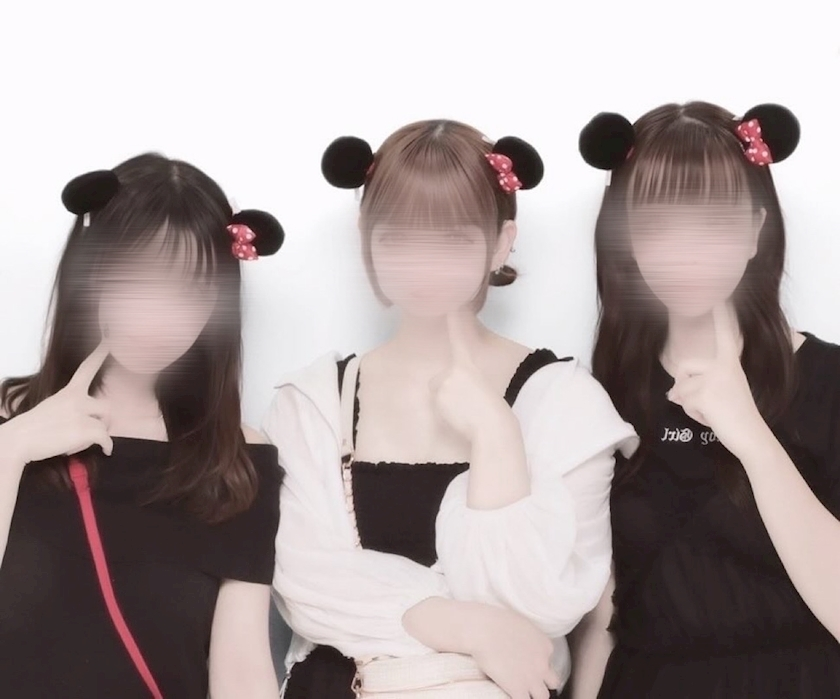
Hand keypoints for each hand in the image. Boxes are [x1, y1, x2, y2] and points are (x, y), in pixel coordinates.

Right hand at [2, 342, 112, 463]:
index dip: (100, 352)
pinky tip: (105, 451)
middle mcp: (77, 398)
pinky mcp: (85, 429)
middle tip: (87, 432)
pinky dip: (107, 447)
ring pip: (105, 426)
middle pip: (107, 408)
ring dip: (97, 436)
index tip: (110, 337)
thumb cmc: (34, 428)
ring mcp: (81, 413)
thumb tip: (92, 421)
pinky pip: (106, 439)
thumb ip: (73, 408)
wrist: (17, 440)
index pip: (87, 367)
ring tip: (77, 441)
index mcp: (69, 391)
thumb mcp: (53, 408)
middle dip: (102, 422)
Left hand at [429, 312, 512, 441]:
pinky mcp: (439, 390)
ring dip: (446, 401)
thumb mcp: (481, 389)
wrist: (492, 426)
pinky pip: (436, 401)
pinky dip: (444, 409)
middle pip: (441, 378)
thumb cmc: (492, 413)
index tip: (451, 302)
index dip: (455, 318)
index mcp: (470, 365)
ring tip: (464, 409)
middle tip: (466, 402)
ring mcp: (446, 378)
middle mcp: (456, 367)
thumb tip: (448, 387)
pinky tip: (457, 414)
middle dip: (448, 391)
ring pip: (438, 391)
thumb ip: (465, 382)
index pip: (459, 336)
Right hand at [465, 604, 560, 698]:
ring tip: (521, 690)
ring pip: (543, 696)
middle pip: (553, 682)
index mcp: (545, 646)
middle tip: (528, 679)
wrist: (483, 629)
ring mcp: (532, 678)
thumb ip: (529, 637)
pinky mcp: (517, 688)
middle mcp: (543, 663)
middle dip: (542, 682)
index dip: (536, 663)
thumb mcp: (522, 624)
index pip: (549, 661)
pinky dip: (519, 698)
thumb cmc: (496, 621)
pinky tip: (510, 693)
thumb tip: (522, 643)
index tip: (525, 662)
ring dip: (533, 693)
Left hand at [666, 303, 767, 456]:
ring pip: (681, 389)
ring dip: (691, 405)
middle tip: (711, 403)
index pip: (724, 332)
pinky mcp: (706, 392)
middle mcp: (724, 365)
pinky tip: (712, 418)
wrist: (752, 437)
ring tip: (714, 411)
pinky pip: (683, 401)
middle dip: (684, 388)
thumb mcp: (714, 395)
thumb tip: (671, 394)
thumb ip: (694, 387)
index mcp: (730, 362)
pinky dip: (693, 414)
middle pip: (682, 368)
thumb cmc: (735, 416)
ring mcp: (715, 378)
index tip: (719, 290)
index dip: (721, 311)